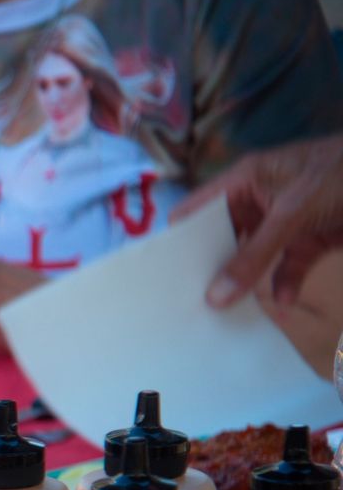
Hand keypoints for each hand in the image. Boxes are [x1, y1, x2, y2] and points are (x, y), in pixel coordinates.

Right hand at [176, 135, 342, 310]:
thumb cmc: (340, 175)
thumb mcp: (292, 213)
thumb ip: (255, 255)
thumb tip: (214, 299)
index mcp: (243, 181)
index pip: (195, 212)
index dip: (177, 242)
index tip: (164, 279)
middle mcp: (257, 201)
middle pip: (221, 240)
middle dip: (211, 270)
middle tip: (190, 305)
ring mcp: (283, 222)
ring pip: (253, 258)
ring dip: (246, 283)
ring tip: (227, 314)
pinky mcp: (310, 240)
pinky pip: (287, 268)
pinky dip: (285, 285)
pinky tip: (284, 303)